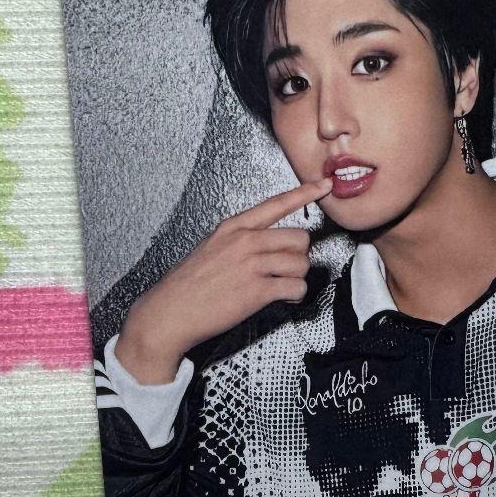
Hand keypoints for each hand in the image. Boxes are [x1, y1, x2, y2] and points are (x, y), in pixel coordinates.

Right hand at [116, 178, 332, 383]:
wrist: (171, 312)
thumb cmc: (187, 284)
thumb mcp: (211, 247)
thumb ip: (240, 241)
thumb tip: (267, 246)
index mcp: (234, 227)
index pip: (277, 203)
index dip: (306, 192)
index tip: (324, 185)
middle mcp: (245, 241)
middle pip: (299, 237)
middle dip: (298, 255)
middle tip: (285, 268)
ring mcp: (252, 265)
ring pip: (301, 263)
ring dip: (297, 277)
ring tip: (281, 285)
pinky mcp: (258, 290)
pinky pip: (296, 287)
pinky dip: (295, 294)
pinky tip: (283, 297)